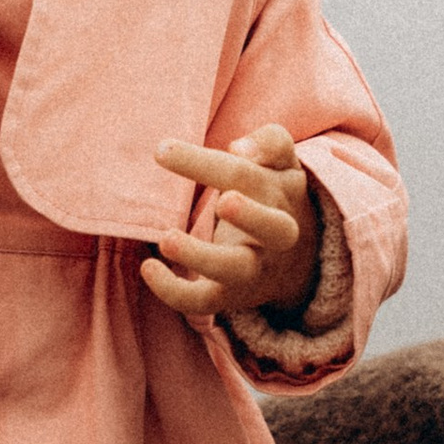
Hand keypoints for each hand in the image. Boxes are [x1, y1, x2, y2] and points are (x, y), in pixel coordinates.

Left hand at [142, 123, 319, 324]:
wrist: (295, 260)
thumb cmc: (273, 196)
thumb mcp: (283, 164)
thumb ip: (270, 142)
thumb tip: (240, 148)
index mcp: (283, 196)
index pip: (253, 174)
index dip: (216, 162)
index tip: (165, 150)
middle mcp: (277, 235)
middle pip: (270, 226)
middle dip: (249, 216)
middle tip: (224, 202)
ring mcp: (254, 268)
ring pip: (235, 269)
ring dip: (202, 256)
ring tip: (167, 239)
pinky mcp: (229, 295)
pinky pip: (204, 301)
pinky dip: (174, 292)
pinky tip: (148, 268)